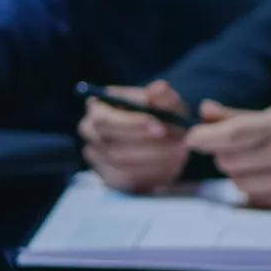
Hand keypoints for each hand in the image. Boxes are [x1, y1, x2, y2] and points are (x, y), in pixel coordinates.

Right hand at [77, 80, 192, 193]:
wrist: (162, 134)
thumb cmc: (160, 112)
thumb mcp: (165, 100)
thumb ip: (163, 95)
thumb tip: (158, 89)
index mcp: (97, 107)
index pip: (106, 120)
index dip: (132, 125)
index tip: (161, 128)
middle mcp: (90, 132)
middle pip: (112, 147)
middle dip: (149, 148)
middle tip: (179, 146)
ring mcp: (96, 157)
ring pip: (123, 167)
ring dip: (156, 162)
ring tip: (180, 153)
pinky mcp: (108, 177)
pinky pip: (129, 181)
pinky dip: (153, 175)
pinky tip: (171, 165)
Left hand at [184, 101, 270, 208]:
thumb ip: (244, 116)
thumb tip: (205, 110)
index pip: (234, 134)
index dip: (206, 138)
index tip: (191, 138)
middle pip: (231, 160)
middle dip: (224, 155)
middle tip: (234, 150)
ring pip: (240, 182)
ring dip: (238, 174)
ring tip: (257, 165)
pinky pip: (258, 200)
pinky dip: (253, 191)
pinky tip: (268, 181)